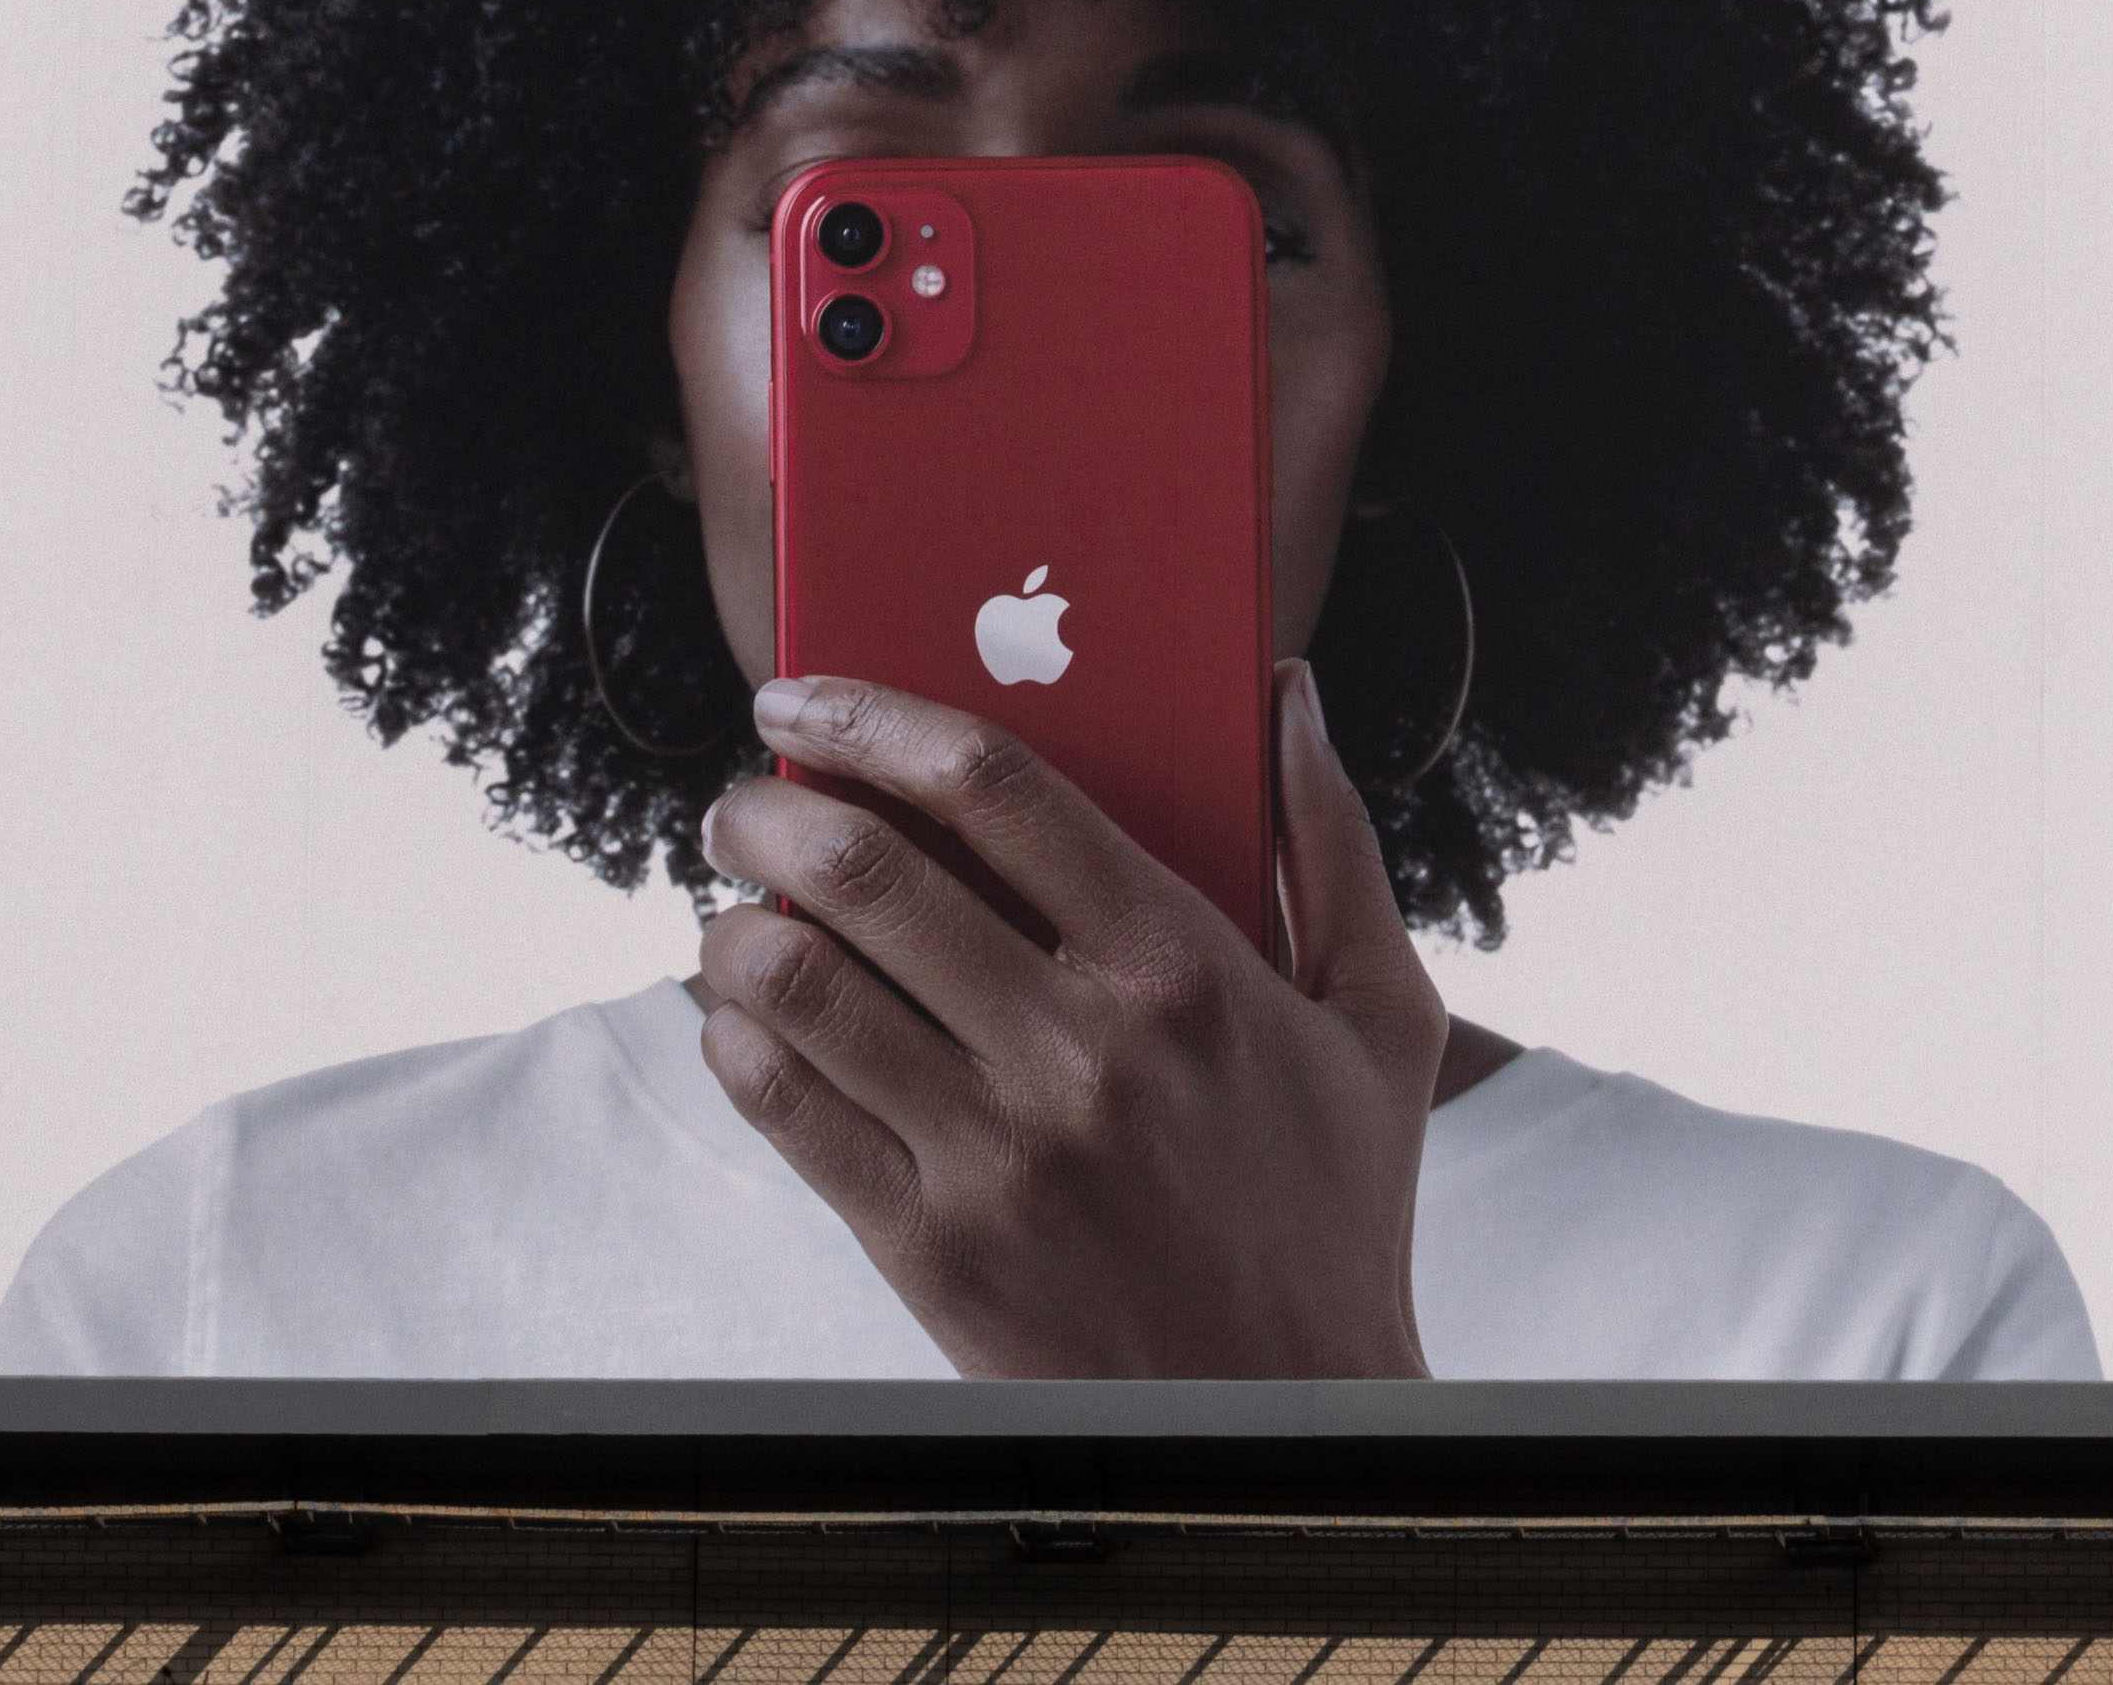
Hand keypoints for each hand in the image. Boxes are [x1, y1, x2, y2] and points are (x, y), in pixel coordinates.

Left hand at [689, 662, 1445, 1380]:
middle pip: (870, 873)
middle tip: (742, 799)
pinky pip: (786, 1109)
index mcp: (1184, 968)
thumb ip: (1332, 840)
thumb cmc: (1335, 1206)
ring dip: (735, 921)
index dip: (876, 714)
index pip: (996, 785)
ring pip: (803, 986)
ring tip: (732, 905)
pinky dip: (733, 1041)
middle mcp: (1080, 1052)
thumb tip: (1288, 690)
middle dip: (769, 808)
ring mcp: (997, 1156)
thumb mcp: (1380, 1019)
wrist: (1288, 1423)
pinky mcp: (932, 1250)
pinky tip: (739, 1018)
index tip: (805, 690)